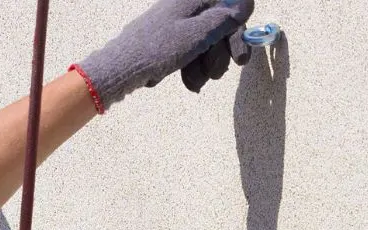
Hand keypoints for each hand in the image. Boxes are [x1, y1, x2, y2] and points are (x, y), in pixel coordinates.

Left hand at [77, 0, 254, 110]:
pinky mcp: (169, 41)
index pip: (227, 9)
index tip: (239, 59)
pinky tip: (186, 81)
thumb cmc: (158, 49)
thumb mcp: (197, 35)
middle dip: (219, 56)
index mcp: (192, 0)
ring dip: (205, 66)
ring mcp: (176, 25)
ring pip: (205, 44)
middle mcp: (186, 8)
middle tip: (214, 76)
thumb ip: (224, 19)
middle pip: (218, 29)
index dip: (236, 33)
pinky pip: (191, 53)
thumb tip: (246, 2)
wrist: (121, 68)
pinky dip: (192, 67)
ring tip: (193, 82)